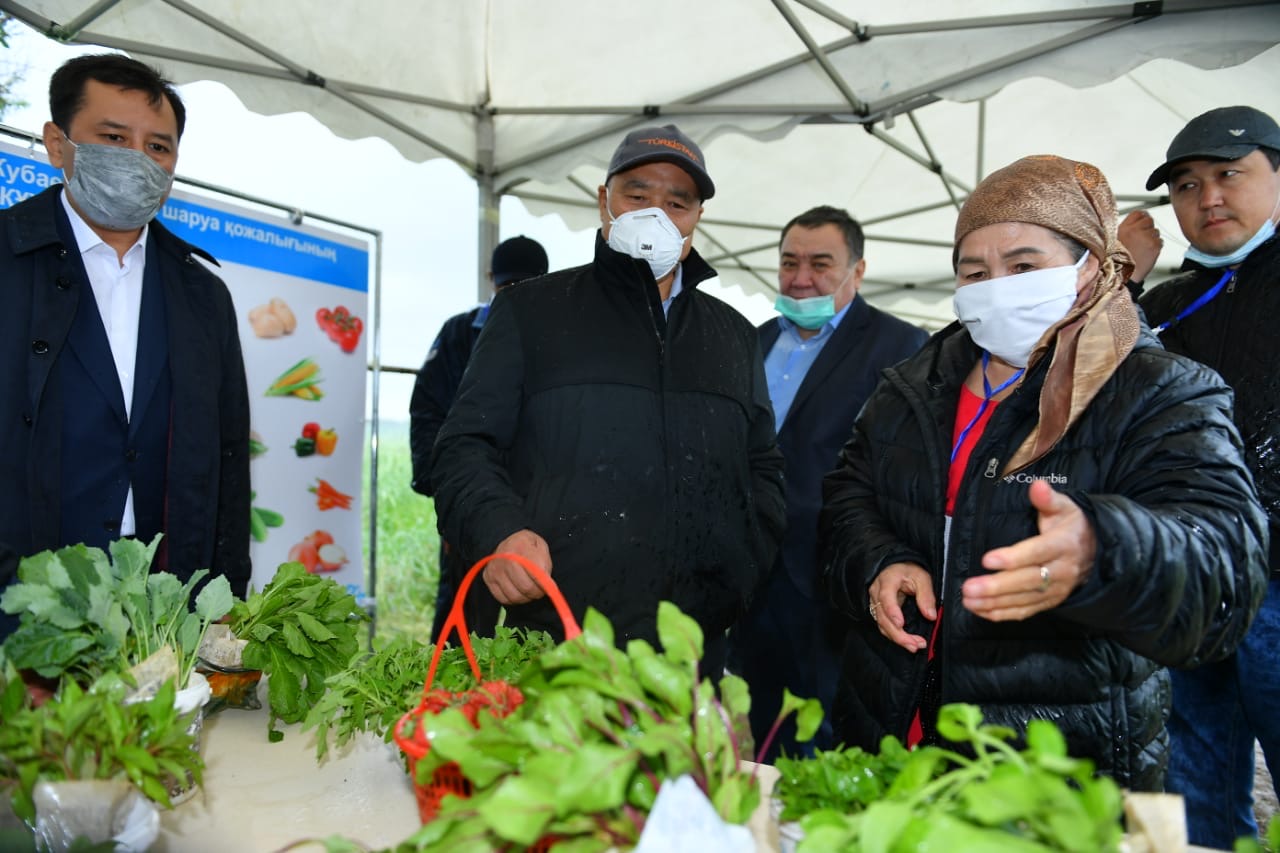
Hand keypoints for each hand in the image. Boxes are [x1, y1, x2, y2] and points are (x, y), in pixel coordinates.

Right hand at [483, 529, 552, 604]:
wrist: (507, 540)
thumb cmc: (527, 546)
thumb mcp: (540, 547)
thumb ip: (545, 565)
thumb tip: (549, 587)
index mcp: (521, 546)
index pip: (536, 573)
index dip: (545, 584)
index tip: (550, 587)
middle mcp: (505, 558)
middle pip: (525, 587)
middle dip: (537, 593)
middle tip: (540, 590)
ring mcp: (494, 569)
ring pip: (515, 596)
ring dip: (526, 598)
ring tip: (529, 590)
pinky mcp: (488, 579)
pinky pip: (503, 599)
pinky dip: (514, 600)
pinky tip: (518, 591)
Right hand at [869, 561, 935, 652]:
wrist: (895, 568)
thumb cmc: (908, 571)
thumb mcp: (921, 577)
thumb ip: (926, 596)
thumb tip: (931, 616)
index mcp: (887, 581)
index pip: (886, 597)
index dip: (892, 612)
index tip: (901, 624)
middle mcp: (877, 593)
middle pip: (882, 617)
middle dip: (898, 634)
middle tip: (915, 644)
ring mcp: (875, 603)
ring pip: (882, 625)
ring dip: (898, 638)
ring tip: (915, 646)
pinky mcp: (878, 612)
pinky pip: (883, 627)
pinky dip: (895, 636)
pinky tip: (908, 642)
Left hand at [961, 480, 1095, 620]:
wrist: (1096, 552)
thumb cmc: (1071, 526)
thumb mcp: (1064, 507)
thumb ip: (1048, 499)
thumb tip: (1038, 486)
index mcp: (1063, 545)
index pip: (1037, 552)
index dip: (1013, 557)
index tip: (987, 559)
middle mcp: (1061, 570)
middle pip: (1028, 581)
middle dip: (997, 586)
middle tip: (969, 588)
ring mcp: (1056, 590)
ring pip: (1024, 599)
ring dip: (995, 603)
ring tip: (968, 600)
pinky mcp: (1050, 602)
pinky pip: (1025, 611)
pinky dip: (1002, 613)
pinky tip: (981, 610)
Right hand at [1118, 210, 1162, 282]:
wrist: (1122, 275)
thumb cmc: (1118, 260)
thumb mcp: (1116, 239)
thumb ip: (1128, 228)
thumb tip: (1139, 221)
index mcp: (1124, 228)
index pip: (1139, 213)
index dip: (1142, 217)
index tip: (1142, 222)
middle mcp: (1135, 230)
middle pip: (1149, 220)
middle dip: (1148, 228)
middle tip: (1142, 238)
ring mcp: (1146, 237)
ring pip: (1156, 231)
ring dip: (1152, 238)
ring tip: (1143, 248)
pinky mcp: (1155, 246)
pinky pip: (1160, 241)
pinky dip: (1156, 246)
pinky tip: (1147, 253)